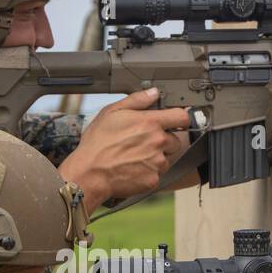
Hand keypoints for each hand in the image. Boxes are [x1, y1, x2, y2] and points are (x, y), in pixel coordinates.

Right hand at [59, 87, 190, 209]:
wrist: (90, 173)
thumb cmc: (97, 143)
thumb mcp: (111, 112)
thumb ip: (136, 100)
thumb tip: (153, 93)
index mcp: (150, 123)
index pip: (181, 117)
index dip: (180, 118)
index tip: (175, 122)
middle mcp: (157, 142)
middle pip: (175, 140)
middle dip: (163, 141)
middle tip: (143, 143)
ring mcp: (157, 162)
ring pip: (166, 158)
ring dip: (156, 158)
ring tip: (135, 157)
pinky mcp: (153, 180)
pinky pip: (157, 174)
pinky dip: (148, 172)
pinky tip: (133, 168)